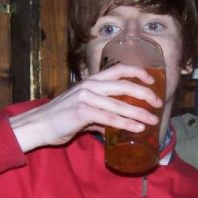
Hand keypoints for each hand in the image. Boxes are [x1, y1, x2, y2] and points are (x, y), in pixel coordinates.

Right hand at [10, 64, 162, 151]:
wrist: (38, 125)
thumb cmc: (60, 119)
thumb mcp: (82, 112)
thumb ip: (99, 117)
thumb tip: (112, 127)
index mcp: (91, 82)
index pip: (119, 70)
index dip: (138, 72)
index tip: (152, 80)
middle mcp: (90, 86)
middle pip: (125, 84)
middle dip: (145, 93)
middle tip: (158, 103)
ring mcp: (86, 98)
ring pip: (120, 103)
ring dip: (140, 112)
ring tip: (153, 120)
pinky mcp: (83, 112)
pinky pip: (110, 118)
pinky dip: (126, 123)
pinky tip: (137, 128)